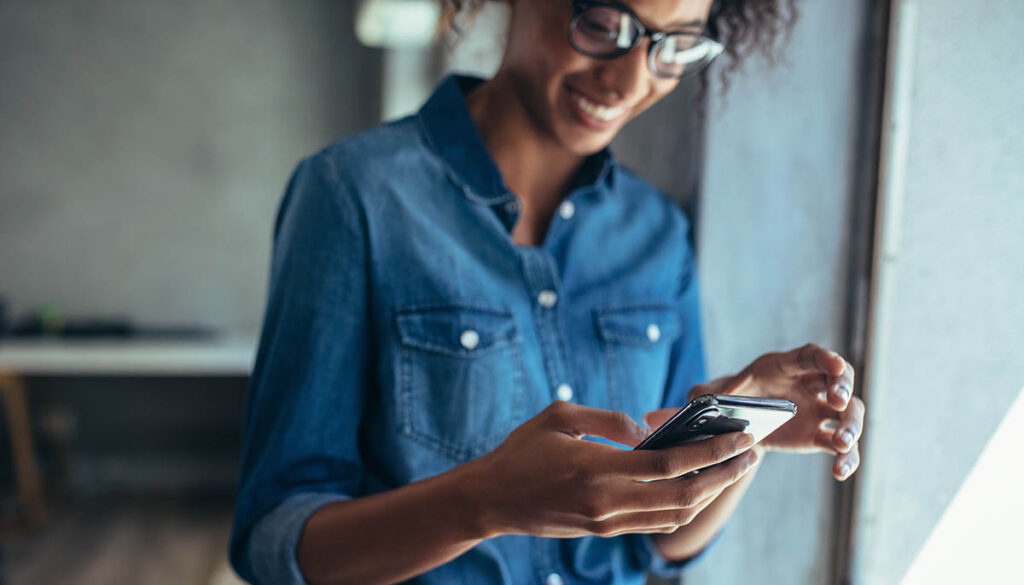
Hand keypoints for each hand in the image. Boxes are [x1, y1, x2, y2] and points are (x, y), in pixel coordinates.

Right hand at [463, 401, 759, 538]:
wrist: (491, 501)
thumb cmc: (522, 451)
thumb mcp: (560, 417)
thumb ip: (609, 419)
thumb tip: (647, 431)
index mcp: (599, 469)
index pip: (672, 463)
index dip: (712, 451)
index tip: (740, 437)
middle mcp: (609, 501)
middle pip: (684, 493)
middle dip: (724, 474)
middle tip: (750, 454)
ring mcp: (609, 522)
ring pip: (675, 514)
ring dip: (709, 492)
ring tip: (731, 469)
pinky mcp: (605, 530)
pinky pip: (656, 522)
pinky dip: (684, 505)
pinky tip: (696, 486)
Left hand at [687, 343, 864, 480]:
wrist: (736, 424)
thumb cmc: (726, 400)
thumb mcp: (710, 395)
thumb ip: (699, 397)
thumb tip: (673, 408)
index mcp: (783, 366)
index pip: (811, 355)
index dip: (826, 358)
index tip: (836, 365)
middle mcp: (808, 384)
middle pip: (840, 379)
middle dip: (843, 388)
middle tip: (838, 402)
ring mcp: (818, 410)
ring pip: (848, 413)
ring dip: (851, 426)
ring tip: (841, 443)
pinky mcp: (818, 436)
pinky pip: (841, 446)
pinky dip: (846, 458)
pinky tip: (840, 471)